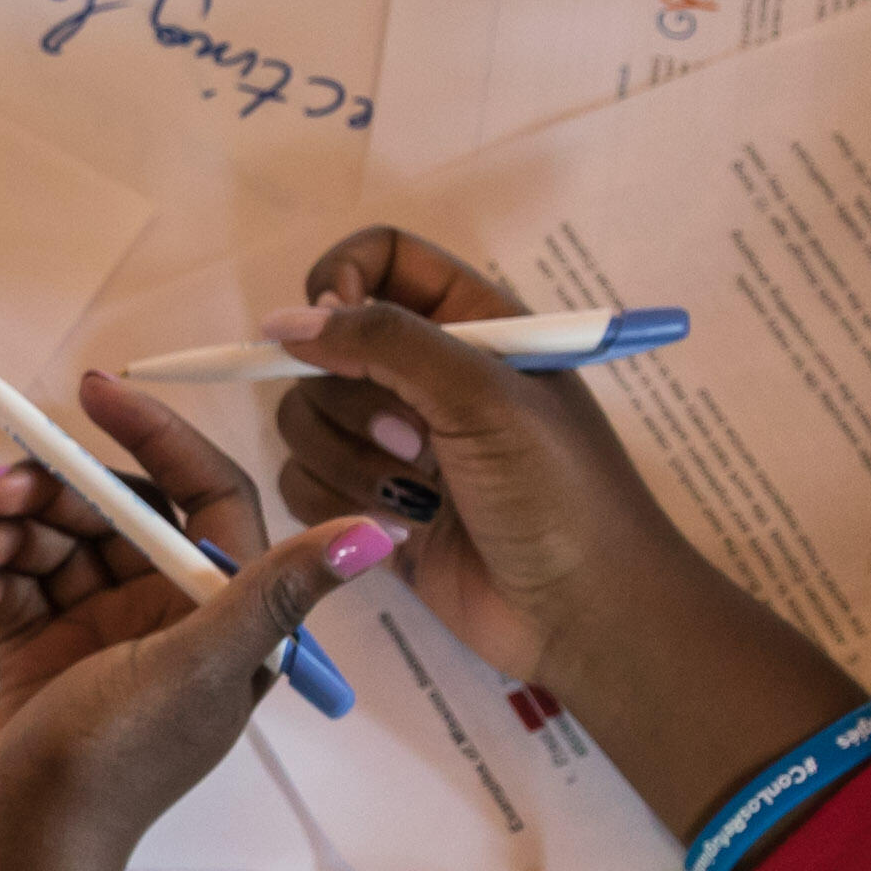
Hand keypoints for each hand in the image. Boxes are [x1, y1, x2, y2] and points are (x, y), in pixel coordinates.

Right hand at [0, 386, 398, 870]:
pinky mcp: (41, 655)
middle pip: (114, 512)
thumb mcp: (201, 669)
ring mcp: (100, 635)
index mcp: (224, 618)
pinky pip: (17, 586)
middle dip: (51, 491)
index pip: (203, 495)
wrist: (18, 850)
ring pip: (54, 543)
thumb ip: (275, 591)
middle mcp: (168, 619)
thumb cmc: (116, 764)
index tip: (95, 392)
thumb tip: (379, 533)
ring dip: (5, 536)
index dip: (156, 436)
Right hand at [243, 225, 641, 680]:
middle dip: (355, 405)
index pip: (376, 258)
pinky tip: (402, 536)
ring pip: (306, 421)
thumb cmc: (559, 492)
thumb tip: (284, 321)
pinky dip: (342, 510)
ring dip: (353, 465)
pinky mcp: (371, 506)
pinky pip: (305, 484)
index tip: (330, 332)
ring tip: (421, 501)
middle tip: (419, 444)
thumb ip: (381, 342)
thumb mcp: (483, 395)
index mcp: (470, 322)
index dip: (338, 283)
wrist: (586, 612)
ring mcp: (396, 442)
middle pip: (324, 349)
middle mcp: (426, 373)